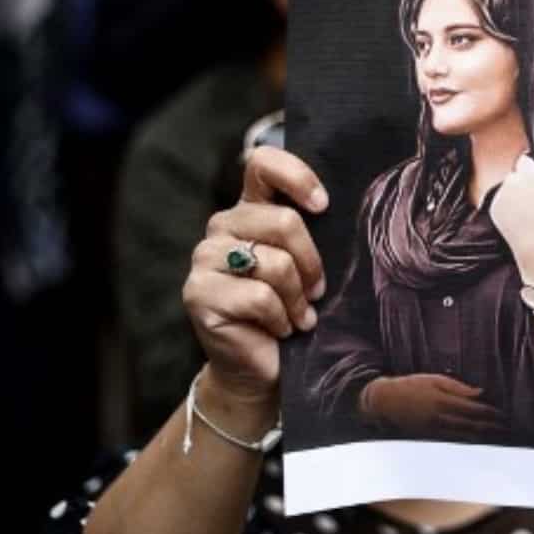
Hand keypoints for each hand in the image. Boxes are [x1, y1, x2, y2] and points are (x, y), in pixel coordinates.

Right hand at [182, 146, 328, 412]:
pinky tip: (279, 330)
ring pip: (274, 263)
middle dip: (312, 264)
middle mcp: (222, 227)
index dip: (296, 176)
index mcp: (250, 210)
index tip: (323, 206)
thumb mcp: (308, 267)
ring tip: (299, 317)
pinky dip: (281, 319)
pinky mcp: (198, 293)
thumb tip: (335, 210)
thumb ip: (312, 234)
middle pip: (283, 221)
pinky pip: (260, 297)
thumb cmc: (293, 313)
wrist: (263, 370)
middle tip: (317, 292)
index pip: (262, 163)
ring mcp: (205, 259)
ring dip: (297, 298)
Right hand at [361, 374, 506, 438]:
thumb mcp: (434, 379)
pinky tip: (476, 440)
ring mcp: (435, 429)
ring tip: (496, 435)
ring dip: (482, 435)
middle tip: (505, 427)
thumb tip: (479, 392)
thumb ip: (458, 387)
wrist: (385, 401)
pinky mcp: (430, 436)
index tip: (502, 414)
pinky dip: (467, 440)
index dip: (490, 412)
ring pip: (464, 435)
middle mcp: (441, 417)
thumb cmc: (411, 385)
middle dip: (490, 426)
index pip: (473, 409)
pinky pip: (453, 440)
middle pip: (472, 424)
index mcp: (443, 400)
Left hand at [489, 154, 533, 283]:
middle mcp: (513, 181)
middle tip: (527, 201)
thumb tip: (525, 162)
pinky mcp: (493, 206)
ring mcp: (501, 194)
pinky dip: (504, 208)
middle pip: (513, 176)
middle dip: (517, 184)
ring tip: (523, 213)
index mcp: (531, 176)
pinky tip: (515, 219)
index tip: (528, 177)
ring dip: (510, 196)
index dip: (526, 170)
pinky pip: (499, 202)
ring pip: (505, 190)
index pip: (523, 161)